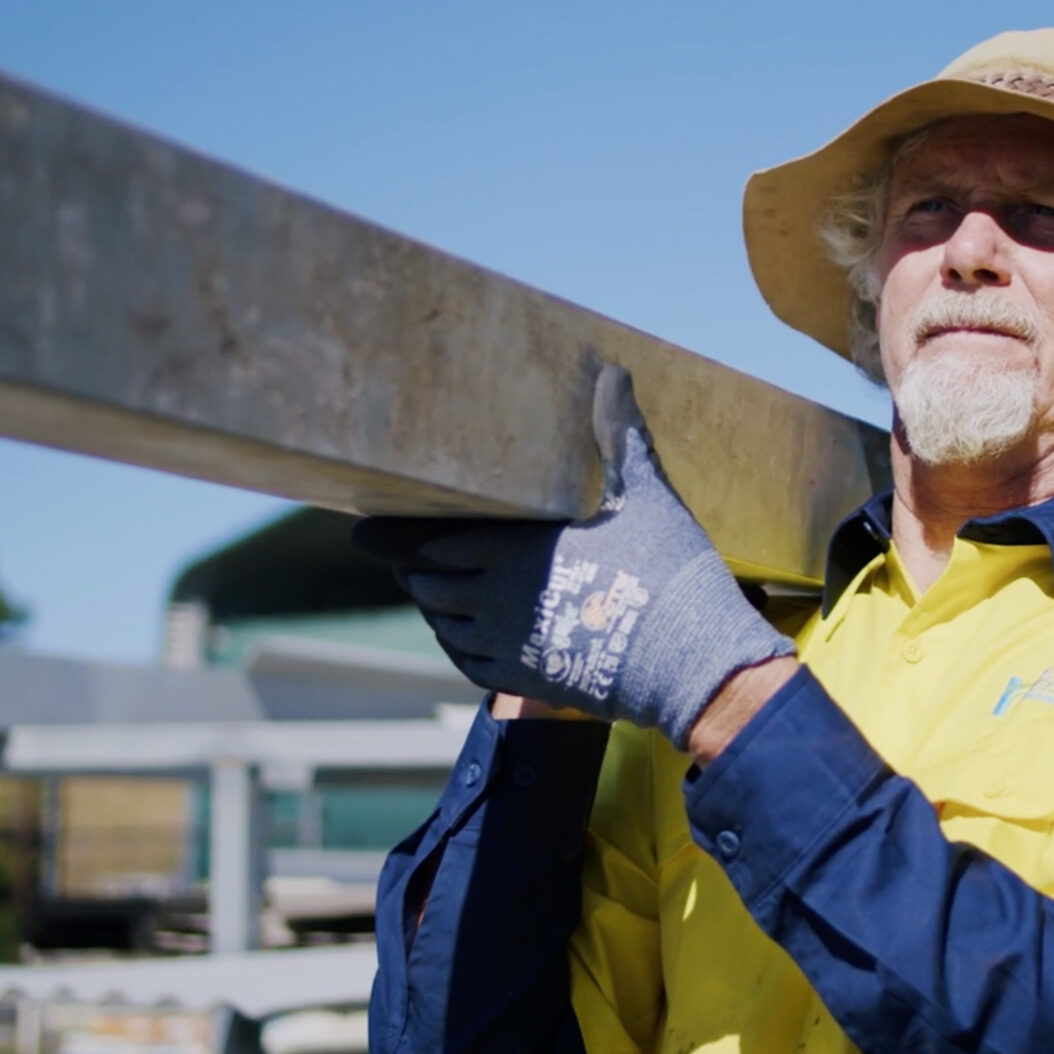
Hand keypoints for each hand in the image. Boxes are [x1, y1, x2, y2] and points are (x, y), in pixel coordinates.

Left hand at [353, 365, 795, 747]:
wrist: (688, 664)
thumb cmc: (667, 575)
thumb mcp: (645, 497)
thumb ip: (618, 438)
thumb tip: (612, 372)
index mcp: (516, 550)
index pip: (436, 540)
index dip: (400, 534)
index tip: (366, 528)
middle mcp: (497, 599)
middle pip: (429, 583)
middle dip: (412, 567)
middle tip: (399, 555)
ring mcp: (508, 645)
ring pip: (443, 624)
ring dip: (432, 605)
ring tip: (427, 589)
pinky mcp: (525, 680)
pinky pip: (467, 663)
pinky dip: (454, 645)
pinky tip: (460, 635)